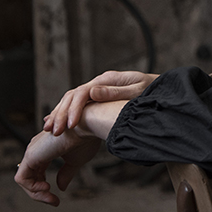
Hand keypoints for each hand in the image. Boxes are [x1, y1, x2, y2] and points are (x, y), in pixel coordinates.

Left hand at [14, 128, 100, 205]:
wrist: (88, 125)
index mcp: (47, 147)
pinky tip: (46, 188)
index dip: (44, 187)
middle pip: (30, 177)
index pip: (38, 172)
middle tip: (54, 202)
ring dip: (36, 193)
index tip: (57, 198)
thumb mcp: (75, 161)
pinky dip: (32, 188)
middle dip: (40, 193)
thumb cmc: (86, 138)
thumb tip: (60, 187)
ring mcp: (32, 151)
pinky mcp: (30, 156)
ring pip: (24, 179)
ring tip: (51, 198)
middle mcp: (37, 148)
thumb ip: (66, 174)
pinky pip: (22, 178)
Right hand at [44, 70, 158, 134]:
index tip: (69, 126)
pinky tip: (58, 124)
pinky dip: (66, 113)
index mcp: (108, 79)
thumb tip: (92, 92)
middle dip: (61, 113)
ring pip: (72, 99)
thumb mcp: (138, 92)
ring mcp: (99, 88)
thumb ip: (115, 92)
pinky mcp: (100, 96)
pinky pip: (78, 104)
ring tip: (49, 129)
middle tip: (51, 131)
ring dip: (59, 113)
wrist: (162, 88)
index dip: (74, 109)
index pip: (83, 92)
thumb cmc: (154, 92)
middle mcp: (100, 82)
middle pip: (73, 95)